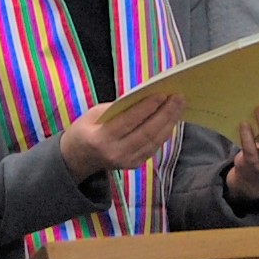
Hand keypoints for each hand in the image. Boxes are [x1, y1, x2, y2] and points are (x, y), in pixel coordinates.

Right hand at [60, 92, 185, 178]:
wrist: (78, 158)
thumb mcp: (94, 114)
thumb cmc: (86, 129)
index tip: (162, 94)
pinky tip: (171, 120)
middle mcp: (115, 153)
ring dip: (169, 122)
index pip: (129, 121)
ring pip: (154, 141)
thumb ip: (118, 108)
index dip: (147, 108)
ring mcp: (126, 161)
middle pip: (146, 132)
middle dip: (165, 114)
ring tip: (179, 106)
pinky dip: (164, 133)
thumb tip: (146, 97)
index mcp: (101, 138)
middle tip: (178, 98)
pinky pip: (153, 147)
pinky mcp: (134, 165)